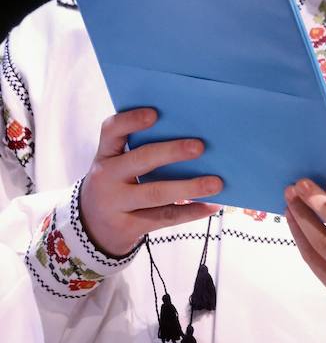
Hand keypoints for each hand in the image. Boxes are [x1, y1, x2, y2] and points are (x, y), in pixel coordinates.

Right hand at [80, 108, 221, 256]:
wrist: (91, 229)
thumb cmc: (118, 184)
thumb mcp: (118, 165)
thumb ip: (142, 150)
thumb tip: (194, 139)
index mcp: (105, 154)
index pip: (112, 130)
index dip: (131, 120)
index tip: (155, 113)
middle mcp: (106, 177)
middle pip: (141, 160)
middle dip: (172, 152)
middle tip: (200, 147)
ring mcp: (115, 204)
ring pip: (156, 193)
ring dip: (189, 187)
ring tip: (216, 183)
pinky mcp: (127, 227)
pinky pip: (164, 217)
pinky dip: (191, 211)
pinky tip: (211, 206)